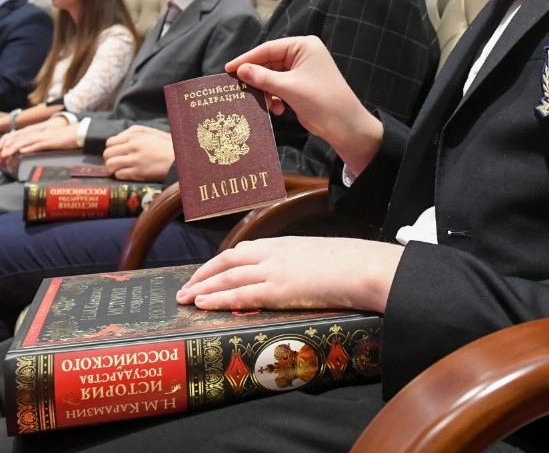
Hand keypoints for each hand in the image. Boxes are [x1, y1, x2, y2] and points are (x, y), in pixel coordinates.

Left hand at [0, 119, 77, 160]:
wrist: (78, 132)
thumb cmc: (62, 138)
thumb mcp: (45, 140)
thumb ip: (34, 143)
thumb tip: (22, 151)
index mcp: (33, 131)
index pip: (12, 136)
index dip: (1, 144)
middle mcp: (36, 131)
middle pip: (15, 137)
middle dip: (2, 146)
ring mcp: (43, 135)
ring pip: (24, 140)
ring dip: (13, 147)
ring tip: (4, 154)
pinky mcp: (51, 140)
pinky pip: (39, 144)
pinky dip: (29, 147)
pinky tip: (22, 151)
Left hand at [102, 126, 173, 181]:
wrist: (179, 159)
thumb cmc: (167, 145)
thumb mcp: (152, 132)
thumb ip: (135, 132)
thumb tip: (120, 137)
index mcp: (135, 136)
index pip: (110, 142)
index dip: (111, 148)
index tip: (115, 152)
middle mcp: (132, 147)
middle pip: (107, 154)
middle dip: (110, 158)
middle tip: (116, 161)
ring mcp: (134, 160)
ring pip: (110, 164)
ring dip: (112, 168)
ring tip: (118, 169)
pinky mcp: (138, 173)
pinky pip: (119, 175)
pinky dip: (120, 175)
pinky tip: (126, 174)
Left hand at [178, 237, 400, 312]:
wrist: (364, 267)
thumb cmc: (349, 264)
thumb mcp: (317, 257)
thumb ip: (299, 264)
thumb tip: (294, 278)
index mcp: (283, 244)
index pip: (241, 250)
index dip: (219, 263)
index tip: (204, 273)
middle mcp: (273, 253)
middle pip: (227, 261)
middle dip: (202, 275)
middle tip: (184, 289)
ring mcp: (275, 270)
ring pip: (228, 277)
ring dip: (202, 288)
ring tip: (184, 299)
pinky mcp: (279, 289)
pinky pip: (240, 294)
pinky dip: (218, 298)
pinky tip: (203, 304)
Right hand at [225, 36, 382, 173]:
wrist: (345, 125)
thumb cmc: (321, 100)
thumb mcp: (289, 88)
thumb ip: (263, 78)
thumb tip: (240, 70)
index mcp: (303, 46)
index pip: (268, 48)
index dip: (247, 58)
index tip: (228, 68)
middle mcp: (303, 55)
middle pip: (269, 62)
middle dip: (256, 77)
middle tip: (236, 87)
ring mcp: (302, 71)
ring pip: (272, 77)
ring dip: (265, 91)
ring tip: (260, 102)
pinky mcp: (300, 86)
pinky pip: (279, 87)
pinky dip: (274, 98)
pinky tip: (275, 109)